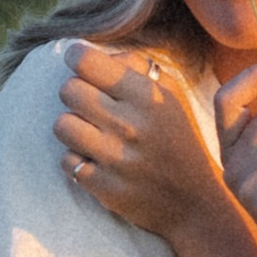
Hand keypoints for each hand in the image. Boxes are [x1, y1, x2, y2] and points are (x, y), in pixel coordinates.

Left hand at [52, 43, 228, 245]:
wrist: (194, 202)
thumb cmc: (178, 139)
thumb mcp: (171, 95)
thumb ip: (135, 66)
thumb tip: (91, 55)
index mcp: (147, 96)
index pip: (86, 62)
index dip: (76, 58)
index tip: (78, 63)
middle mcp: (131, 125)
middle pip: (68, 90)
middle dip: (74, 93)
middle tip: (89, 103)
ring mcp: (116, 158)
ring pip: (62, 125)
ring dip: (72, 127)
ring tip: (89, 131)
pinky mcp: (104, 187)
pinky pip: (66, 160)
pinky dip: (76, 159)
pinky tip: (95, 159)